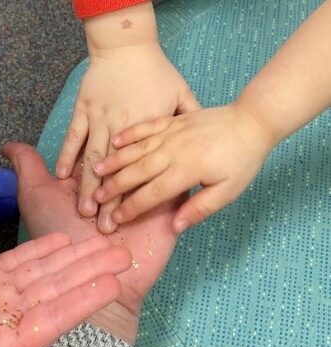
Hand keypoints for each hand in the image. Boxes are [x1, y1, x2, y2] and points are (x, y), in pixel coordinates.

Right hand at [0, 235, 129, 346]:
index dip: (83, 300)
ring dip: (73, 256)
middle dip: (90, 271)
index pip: (54, 319)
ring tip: (102, 240)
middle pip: (58, 290)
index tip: (112, 284)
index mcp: (7, 344)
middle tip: (124, 253)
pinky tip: (62, 238)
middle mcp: (11, 318)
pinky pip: (18, 259)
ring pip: (44, 272)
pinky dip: (40, 249)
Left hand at [3, 142, 180, 344]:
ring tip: (150, 150)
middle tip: (130, 134)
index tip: (105, 114)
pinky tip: (178, 158)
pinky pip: (180, 186)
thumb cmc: (60, 238)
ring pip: (155, 163)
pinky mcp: (169, 210)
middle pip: (132, 151)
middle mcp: (120, 184)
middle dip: (131, 145)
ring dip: (150, 158)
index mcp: (93, 176)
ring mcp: (146, 196)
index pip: (104, 144)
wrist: (94, 282)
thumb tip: (8, 145)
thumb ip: (28, 168)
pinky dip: (177, 173)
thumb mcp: (37, 197)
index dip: (104, 131)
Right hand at [56, 38, 198, 234]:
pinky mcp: (86, 108)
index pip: (147, 177)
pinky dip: (69, 154)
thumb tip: (193, 142)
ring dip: (88, 184)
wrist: (129, 41)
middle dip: (109, 201)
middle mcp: (128, 129)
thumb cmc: (161, 71)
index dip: (134, 204)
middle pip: (120, 173)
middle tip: (99, 227)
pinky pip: (75, 136)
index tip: (124, 223)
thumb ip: (191, 125)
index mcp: (156, 133)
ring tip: (82, 207)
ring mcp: (104, 118)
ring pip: (96, 158)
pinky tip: (62, 173)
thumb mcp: (188, 99)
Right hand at [94, 102, 274, 231]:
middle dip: (115, 186)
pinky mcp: (173, 120)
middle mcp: (173, 151)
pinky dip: (130, 134)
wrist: (252, 121)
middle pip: (137, 171)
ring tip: (95, 170)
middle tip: (95, 197)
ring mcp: (171, 133)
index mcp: (186, 171)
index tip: (115, 218)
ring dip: (115, 161)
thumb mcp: (228, 190)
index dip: (131, 207)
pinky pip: (146, 126)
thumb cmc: (243, 159)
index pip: (152, 194)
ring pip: (136, 149)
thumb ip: (200, 208)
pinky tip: (115, 141)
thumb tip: (175, 227)